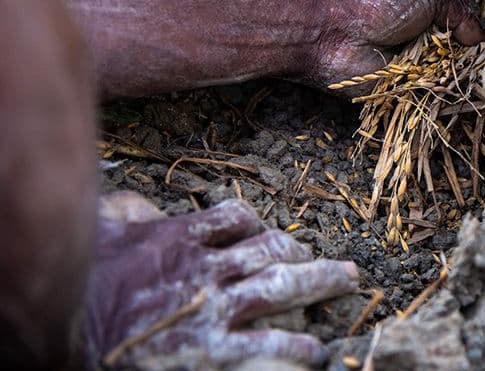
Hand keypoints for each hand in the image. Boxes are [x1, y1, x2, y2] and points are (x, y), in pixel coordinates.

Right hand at [83, 192, 358, 366]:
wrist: (63, 322)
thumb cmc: (80, 278)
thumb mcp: (102, 232)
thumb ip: (129, 214)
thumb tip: (143, 207)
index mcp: (180, 235)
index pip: (238, 218)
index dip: (262, 226)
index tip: (272, 237)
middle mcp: (205, 266)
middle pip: (274, 250)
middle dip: (310, 256)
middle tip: (340, 265)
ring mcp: (211, 307)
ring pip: (280, 287)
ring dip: (320, 284)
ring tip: (346, 285)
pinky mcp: (209, 348)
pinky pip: (265, 343)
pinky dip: (295, 347)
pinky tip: (316, 352)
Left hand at [306, 0, 484, 89]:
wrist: (332, 32)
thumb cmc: (377, 3)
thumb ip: (462, 11)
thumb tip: (484, 36)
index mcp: (433, 13)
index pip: (468, 27)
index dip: (482, 36)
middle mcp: (427, 41)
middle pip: (465, 56)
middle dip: (476, 60)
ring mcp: (418, 69)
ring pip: (453, 79)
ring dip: (462, 79)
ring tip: (471, 77)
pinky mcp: (405, 94)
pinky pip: (434, 100)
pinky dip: (446, 98)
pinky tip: (456, 92)